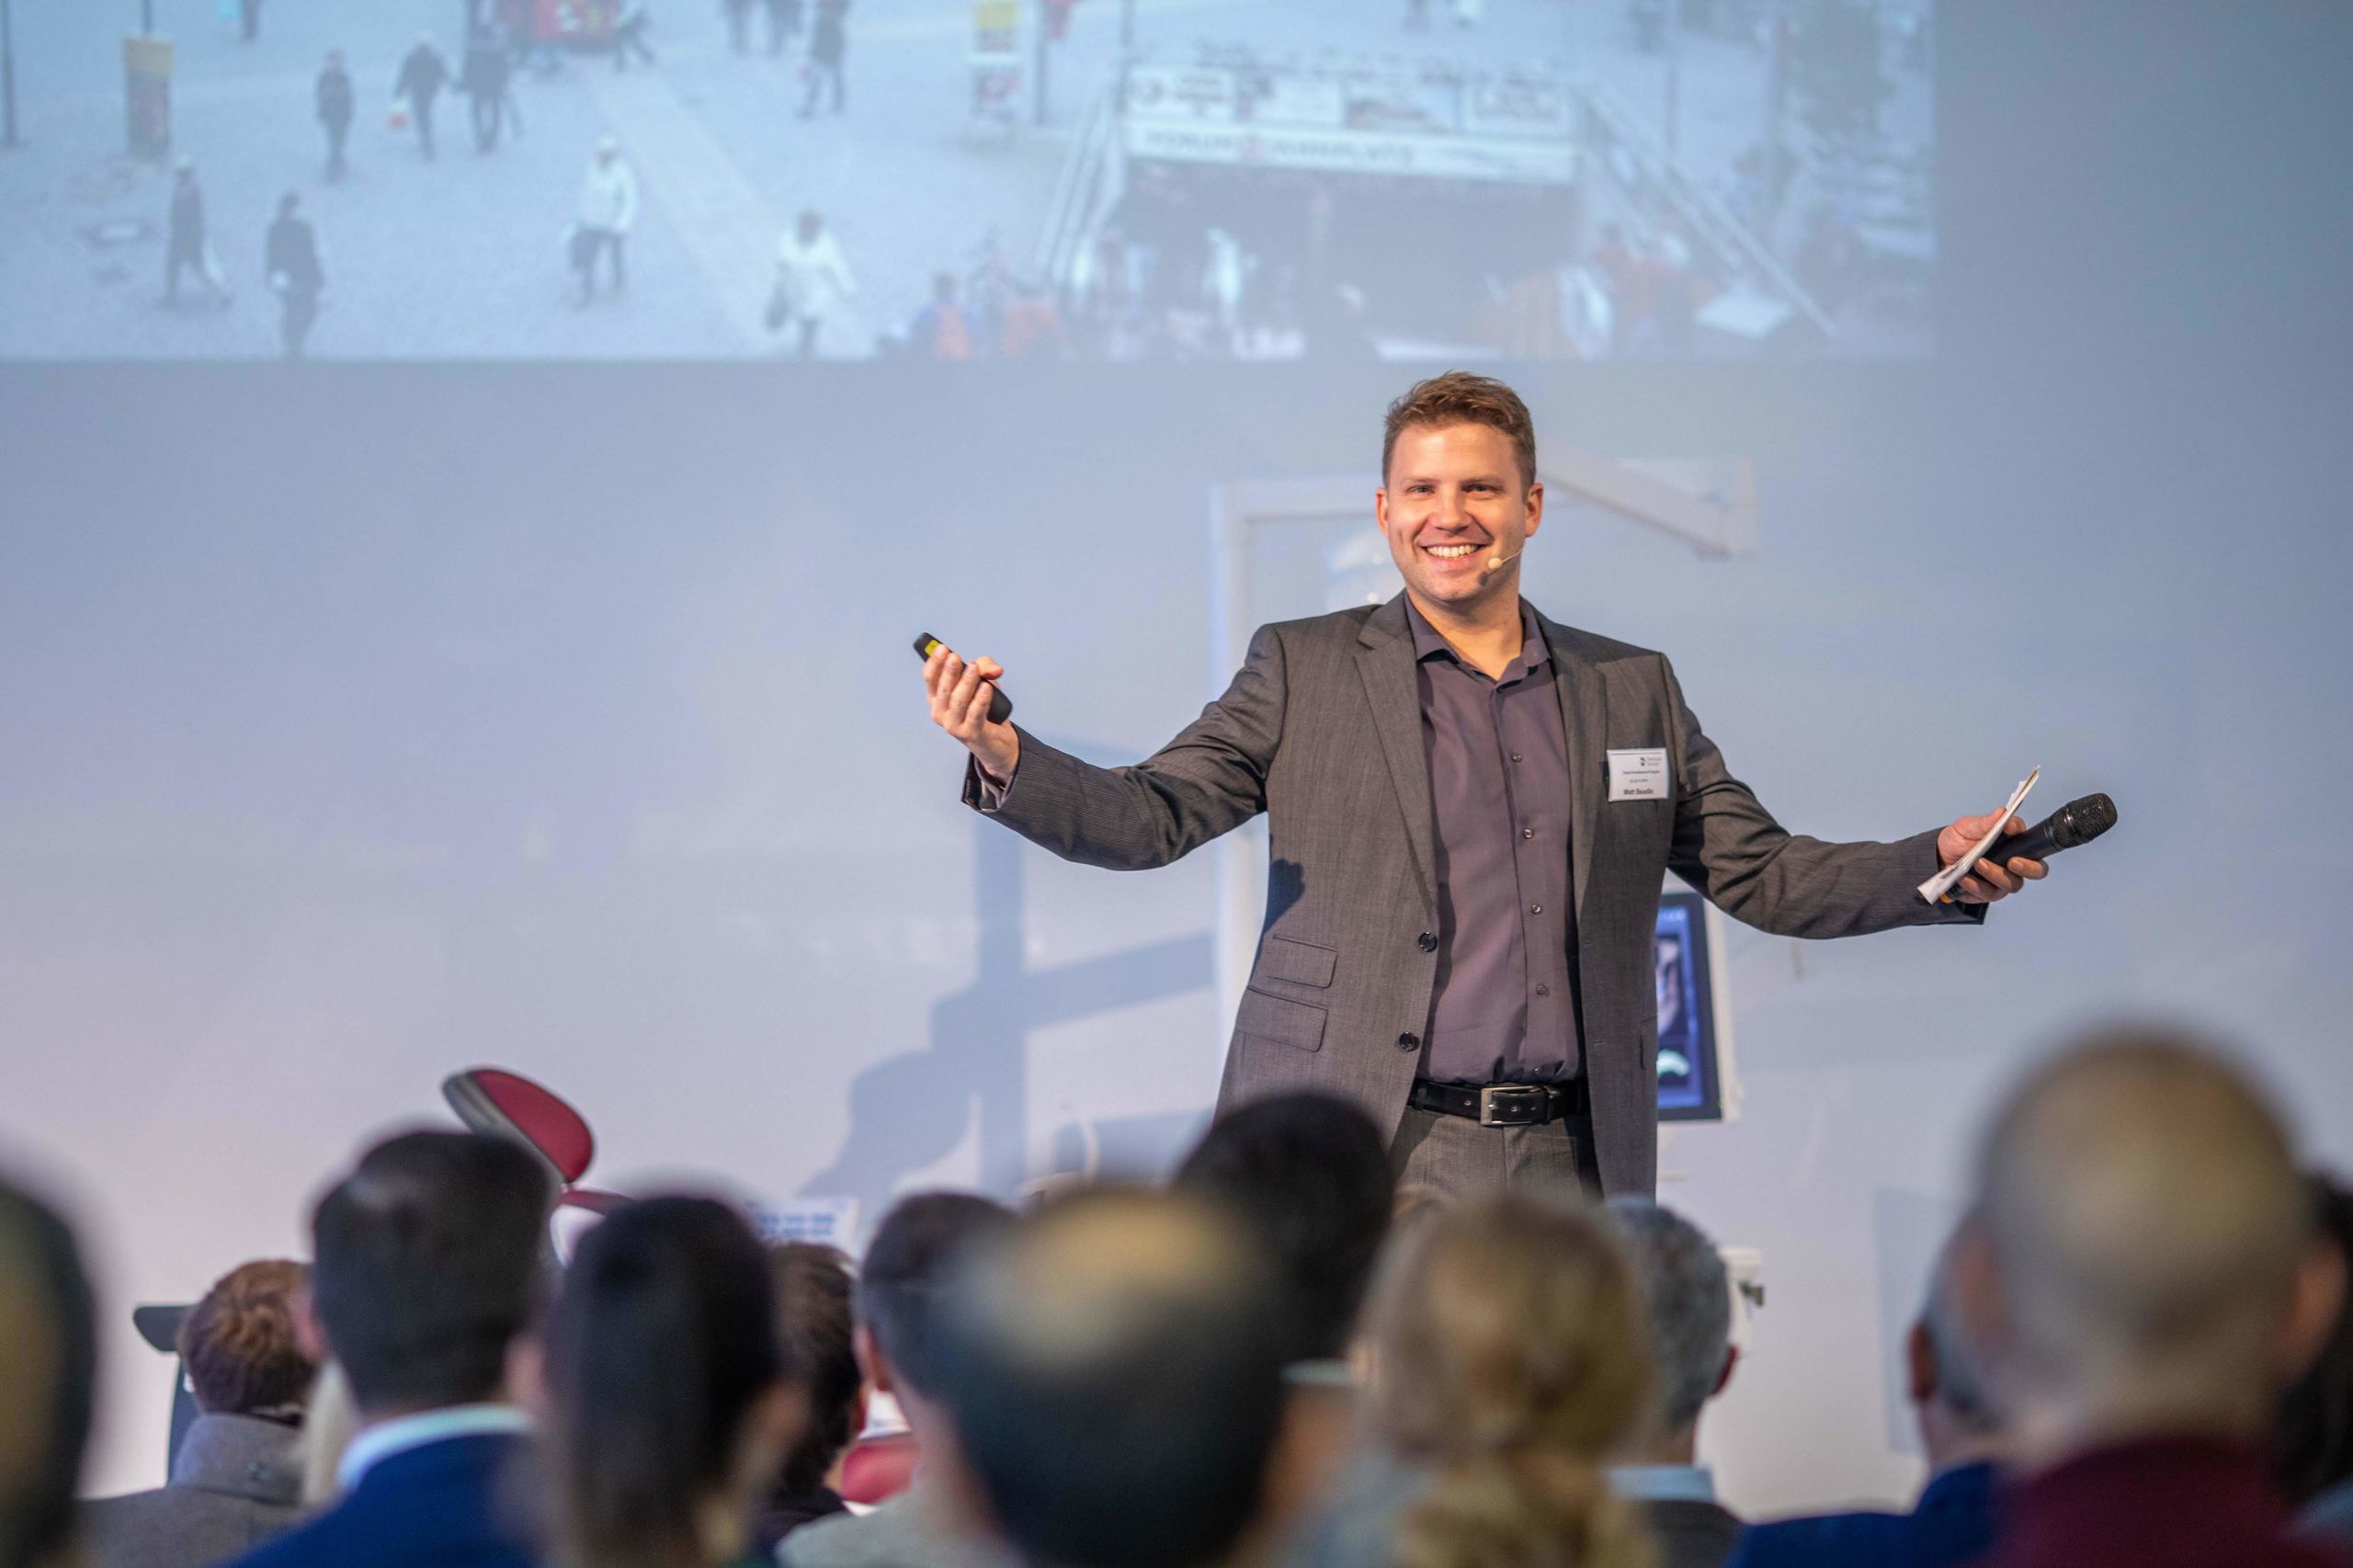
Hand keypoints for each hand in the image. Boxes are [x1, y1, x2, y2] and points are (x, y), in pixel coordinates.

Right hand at [923, 646, 1018, 783]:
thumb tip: (990, 668)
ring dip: (966, 683)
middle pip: (942, 689)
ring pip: (958, 701)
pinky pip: (975, 714)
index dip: (934, 663)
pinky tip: (986, 687)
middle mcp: (940, 712)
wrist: (995, 739)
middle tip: (955, 657)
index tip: (942, 649)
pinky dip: (981, 700)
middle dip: (949, 672)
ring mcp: (953, 725)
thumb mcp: (984, 680)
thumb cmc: (983, 707)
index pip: (930, 679)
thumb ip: (986, 668)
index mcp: (937, 698)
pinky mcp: (970, 734)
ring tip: (974, 669)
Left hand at [1936, 810, 2049, 903]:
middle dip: (2029, 868)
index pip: (2030, 838)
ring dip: (1996, 875)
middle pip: (2038, 869)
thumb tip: (2002, 813)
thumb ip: (1985, 822)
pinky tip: (1965, 878)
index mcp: (2012, 842)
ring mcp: (2004, 878)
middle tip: (2012, 862)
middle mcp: (2013, 861)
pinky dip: (1976, 885)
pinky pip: (1990, 893)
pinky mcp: (1990, 892)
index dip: (2026, 836)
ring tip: (1978, 864)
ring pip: (2013, 884)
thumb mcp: (1967, 827)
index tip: (2010, 830)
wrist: (1938, 860)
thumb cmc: (1957, 841)